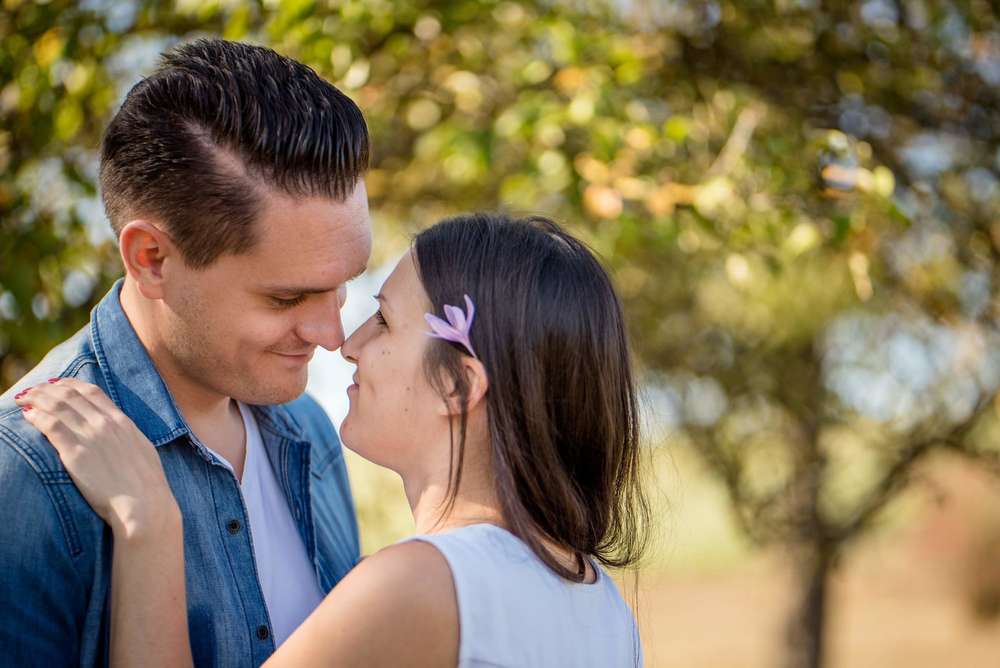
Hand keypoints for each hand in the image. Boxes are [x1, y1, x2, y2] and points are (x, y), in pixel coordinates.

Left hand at [14, 378, 179, 539]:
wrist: (144, 504)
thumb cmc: (146, 483)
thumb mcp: (142, 448)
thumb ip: (126, 435)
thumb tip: (119, 431)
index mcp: (122, 421)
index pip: (91, 391)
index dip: (70, 383)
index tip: (57, 383)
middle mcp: (105, 423)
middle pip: (70, 394)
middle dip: (47, 389)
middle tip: (33, 390)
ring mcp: (90, 437)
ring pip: (57, 405)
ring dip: (37, 398)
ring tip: (24, 398)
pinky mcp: (75, 454)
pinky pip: (51, 426)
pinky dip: (37, 417)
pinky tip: (28, 415)